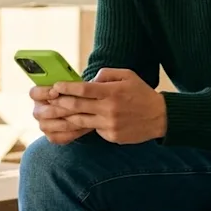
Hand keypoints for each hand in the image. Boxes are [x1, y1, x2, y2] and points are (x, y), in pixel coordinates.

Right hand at [29, 85, 91, 144]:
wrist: (88, 109)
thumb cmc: (80, 93)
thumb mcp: (80, 84)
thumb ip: (80, 80)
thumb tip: (97, 78)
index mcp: (40, 94)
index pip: (34, 93)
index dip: (43, 92)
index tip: (56, 91)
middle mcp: (39, 110)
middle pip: (40, 112)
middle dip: (58, 109)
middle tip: (74, 107)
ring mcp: (44, 124)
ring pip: (47, 126)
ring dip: (65, 122)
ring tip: (82, 117)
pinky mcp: (52, 136)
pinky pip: (57, 137)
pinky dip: (70, 133)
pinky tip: (84, 127)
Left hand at [49, 68, 166, 144]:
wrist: (160, 117)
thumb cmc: (141, 93)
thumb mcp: (127, 75)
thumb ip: (106, 74)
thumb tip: (88, 81)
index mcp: (112, 92)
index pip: (82, 89)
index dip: (66, 88)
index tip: (55, 86)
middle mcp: (109, 109)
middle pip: (76, 106)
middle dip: (60, 103)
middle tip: (50, 100)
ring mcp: (110, 125)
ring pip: (80, 121)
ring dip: (67, 116)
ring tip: (59, 112)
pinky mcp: (112, 136)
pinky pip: (94, 129)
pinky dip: (89, 124)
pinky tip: (87, 120)